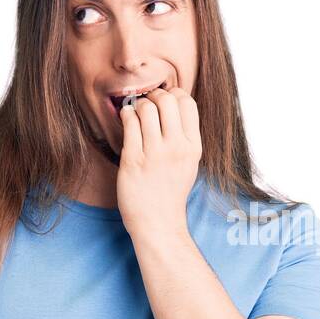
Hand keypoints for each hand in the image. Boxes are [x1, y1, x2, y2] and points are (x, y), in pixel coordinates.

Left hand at [115, 86, 201, 238]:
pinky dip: (126, 115)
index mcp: (194, 147)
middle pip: (167, 99)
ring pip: (146, 107)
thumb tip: (174, 104)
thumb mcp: (190, 162)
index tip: (165, 102)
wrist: (158, 223)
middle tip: (148, 105)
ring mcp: (155, 153)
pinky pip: (129, 122)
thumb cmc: (171, 192)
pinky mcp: (133, 159)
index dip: (174, 95)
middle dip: (155, 96)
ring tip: (136, 115)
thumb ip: (185, 136)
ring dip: (138, 106)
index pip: (188, 103)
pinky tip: (127, 121)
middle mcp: (177, 148)